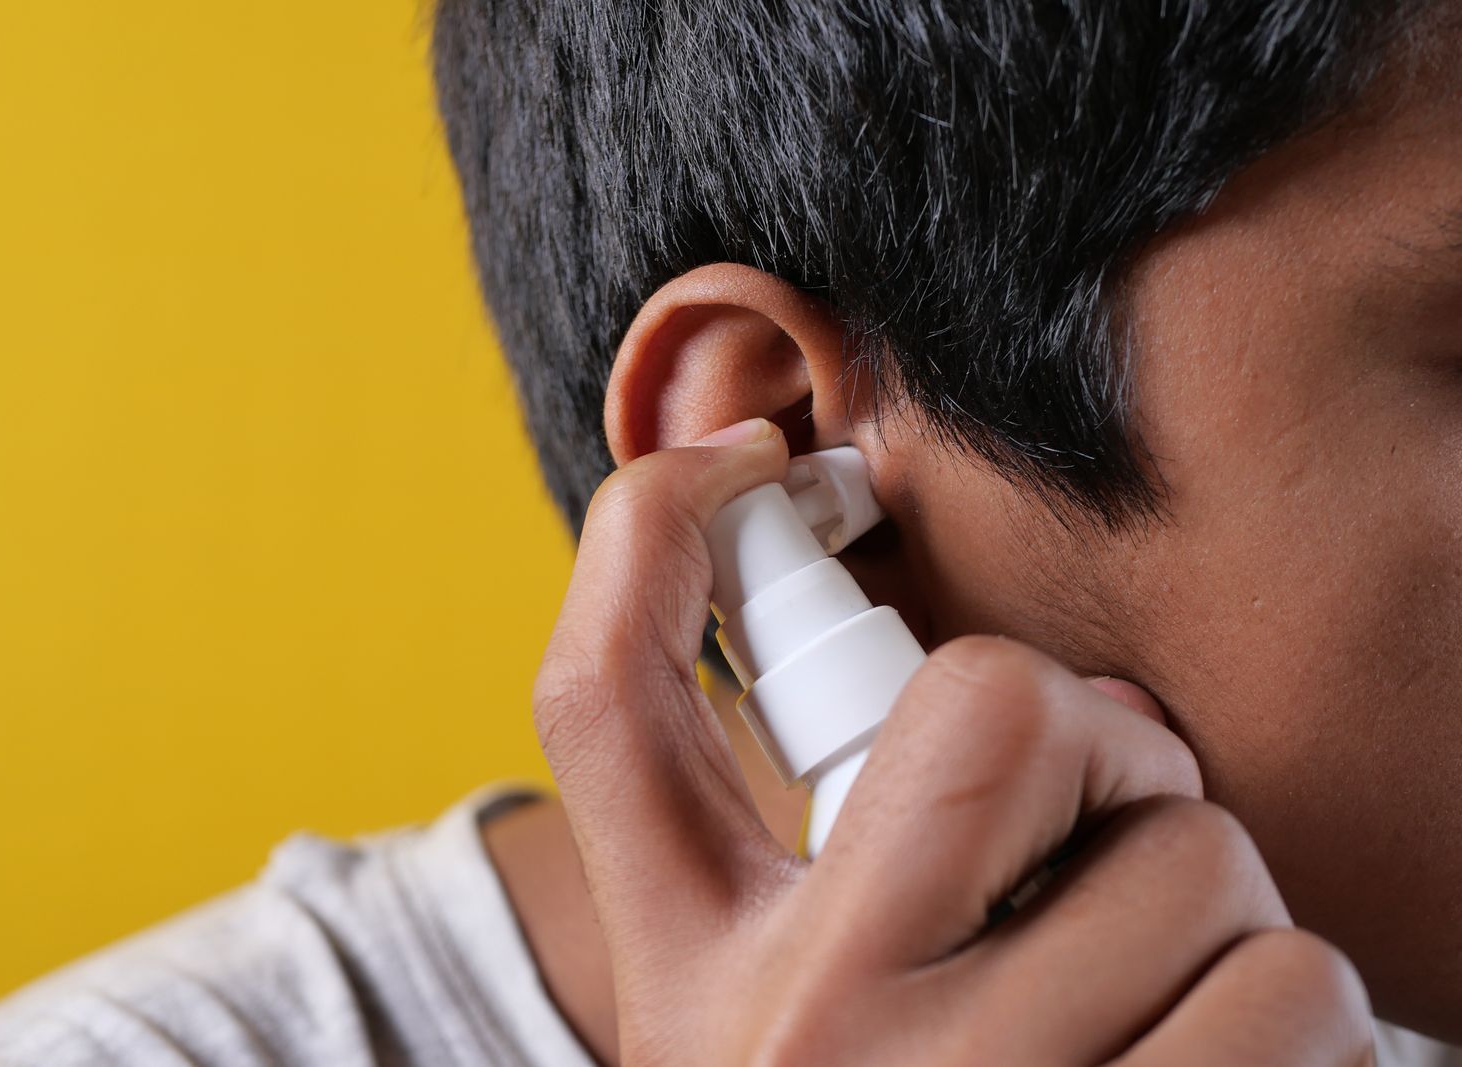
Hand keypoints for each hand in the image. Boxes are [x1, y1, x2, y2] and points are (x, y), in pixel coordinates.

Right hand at [533, 417, 1373, 1064]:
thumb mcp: (763, 1005)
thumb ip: (816, 846)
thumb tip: (985, 666)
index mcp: (696, 969)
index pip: (607, 693)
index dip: (656, 528)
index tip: (749, 462)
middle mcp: (805, 1041)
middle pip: (1003, 718)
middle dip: (1109, 746)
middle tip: (1111, 832)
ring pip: (1205, 870)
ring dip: (1228, 906)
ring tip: (1168, 991)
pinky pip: (1309, 1009)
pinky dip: (1312, 1019)